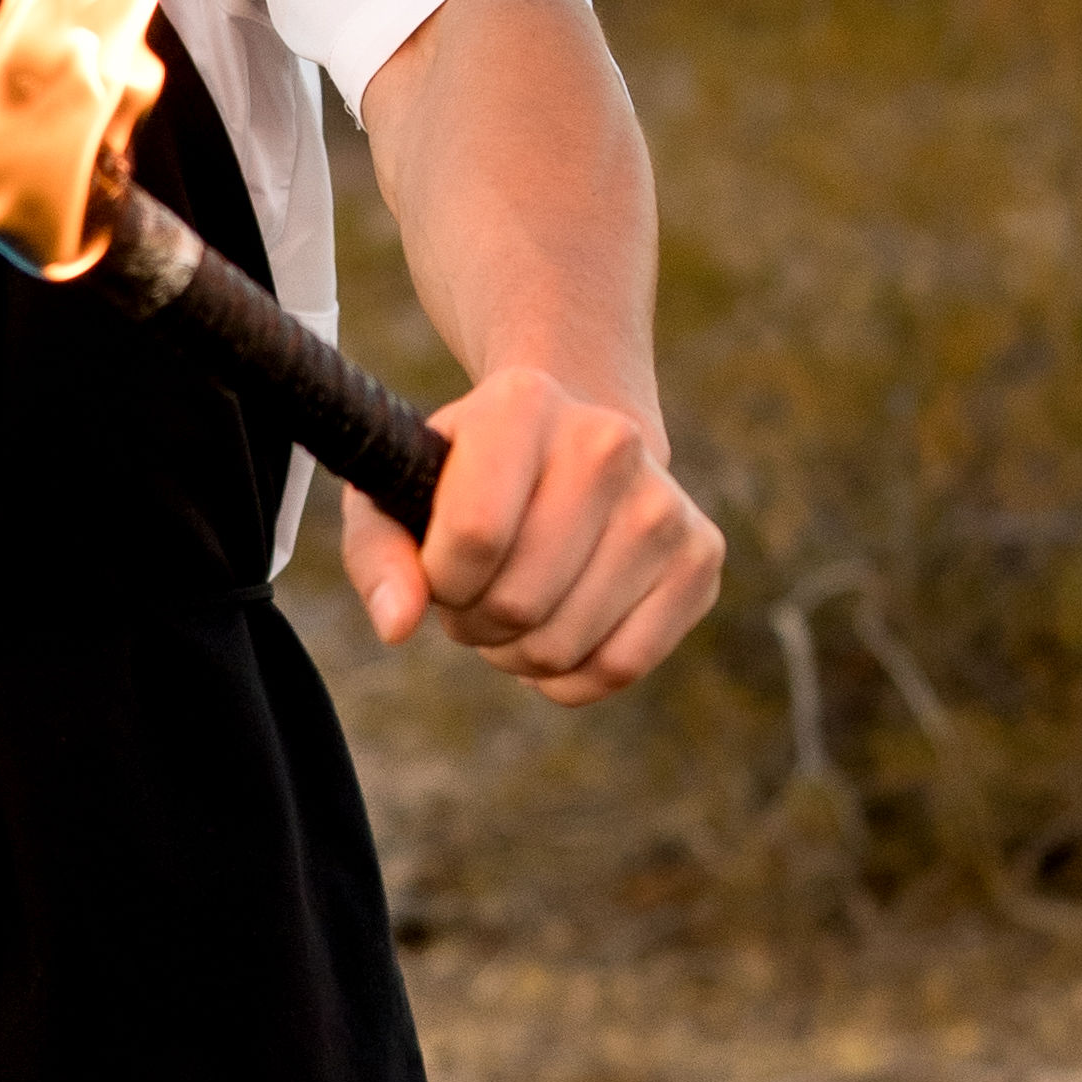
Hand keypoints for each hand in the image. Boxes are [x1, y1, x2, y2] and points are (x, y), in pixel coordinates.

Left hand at [349, 367, 721, 707]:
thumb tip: (399, 624)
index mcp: (524, 402)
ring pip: (564, 644)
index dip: (440, 582)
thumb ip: (380, 555)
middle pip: (518, 601)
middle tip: (477, 592)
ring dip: (517, 653)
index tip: (439, 567)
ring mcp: (664, 501)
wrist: (565, 451)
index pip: (474, 537)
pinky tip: (556, 640)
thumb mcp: (396, 496)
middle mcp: (609, 439)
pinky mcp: (702, 556)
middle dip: (475, 622)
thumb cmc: (464, 481)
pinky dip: (569, 680)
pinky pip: (621, 667)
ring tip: (514, 608)